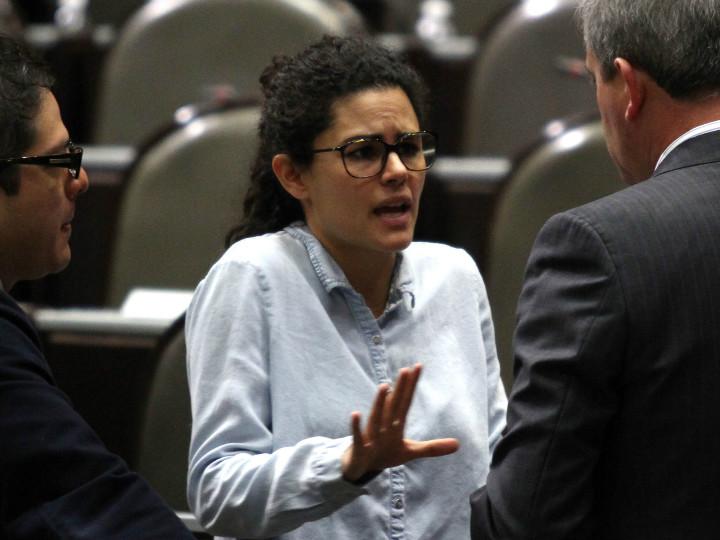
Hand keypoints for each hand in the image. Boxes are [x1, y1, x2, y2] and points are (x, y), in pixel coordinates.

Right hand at [341, 363, 459, 482]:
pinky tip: (355, 413)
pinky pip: (358, 435)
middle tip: (405, 370)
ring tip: (385, 386)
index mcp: (396, 424)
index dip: (412, 385)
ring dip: (379, 402)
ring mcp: (372, 435)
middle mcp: (384, 425)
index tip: (418, 366)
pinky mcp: (361, 446)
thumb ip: (432, 447)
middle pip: (394, 405)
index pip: (406, 401)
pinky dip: (356, 426)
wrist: (360, 466)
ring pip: (376, 417)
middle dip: (400, 389)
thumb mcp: (411, 452)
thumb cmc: (384, 453)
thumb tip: (459, 444)